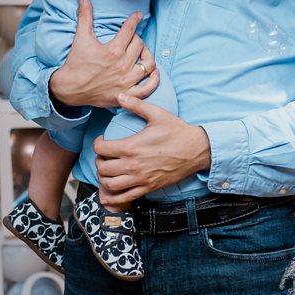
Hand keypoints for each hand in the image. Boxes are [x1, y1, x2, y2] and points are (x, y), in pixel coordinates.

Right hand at [47, 0, 158, 110]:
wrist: (69, 89)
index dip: (134, 20)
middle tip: (132, 38)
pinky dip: (154, 80)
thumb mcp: (80, 37)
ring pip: (148, 64)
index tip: (138, 16)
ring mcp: (126, 81)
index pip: (130, 30)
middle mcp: (122, 65)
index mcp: (113, 50)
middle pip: (140, 45)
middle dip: (137, 38)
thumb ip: (84, 15)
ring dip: (147, 55)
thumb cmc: (75, 63)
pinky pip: (148, 88)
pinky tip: (153, 72)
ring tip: (142, 53)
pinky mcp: (126, 94)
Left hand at [92, 93, 211, 207]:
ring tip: (108, 170)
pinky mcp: (148, 187)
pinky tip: (108, 196)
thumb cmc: (177, 131)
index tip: (102, 140)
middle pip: (102, 168)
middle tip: (104, 155)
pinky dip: (113, 198)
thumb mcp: (157, 114)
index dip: (97, 143)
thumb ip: (136, 105)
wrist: (197, 150)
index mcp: (131, 147)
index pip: (101, 149)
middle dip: (99, 160)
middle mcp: (133, 165)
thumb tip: (119, 96)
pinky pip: (125, 197)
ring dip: (104, 178)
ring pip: (110, 184)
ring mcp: (140, 179)